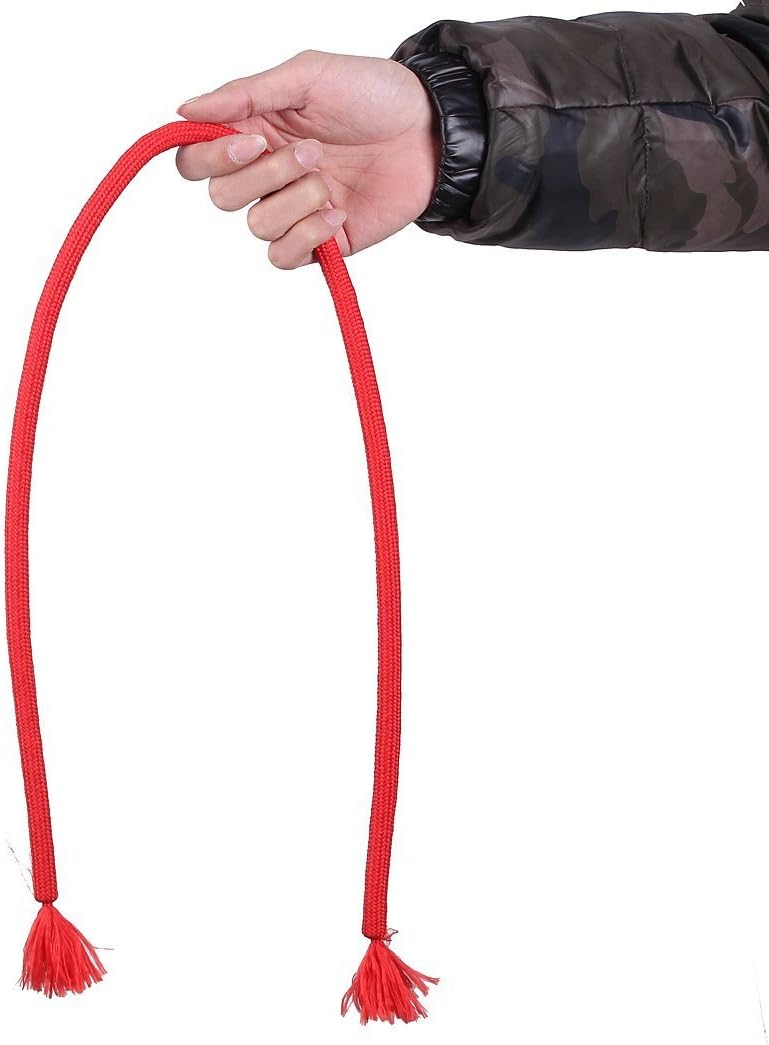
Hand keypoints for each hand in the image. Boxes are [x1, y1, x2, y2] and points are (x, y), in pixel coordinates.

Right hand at [175, 49, 440, 269]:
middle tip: (311, 152)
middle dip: (263, 177)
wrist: (429, 132)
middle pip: (222, 197)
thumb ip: (245, 94)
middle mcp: (267, 175)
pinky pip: (286, 256)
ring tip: (329, 177)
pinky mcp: (321, 243)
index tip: (248, 142)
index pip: (197, 161)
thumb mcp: (307, 76)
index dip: (211, 158)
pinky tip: (335, 212)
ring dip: (294, 200)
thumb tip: (184, 110)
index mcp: (254, 131)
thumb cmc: (373, 95)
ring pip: (257, 227)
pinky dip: (307, 236)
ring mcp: (294, 211)